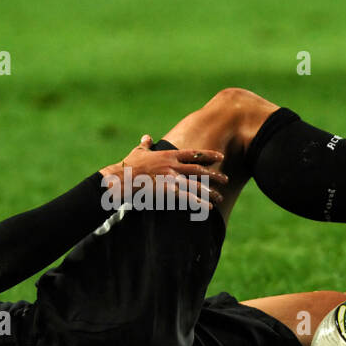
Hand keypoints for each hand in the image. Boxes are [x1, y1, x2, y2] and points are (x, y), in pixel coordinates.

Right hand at [100, 135, 227, 210]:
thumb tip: (146, 137)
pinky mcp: (168, 190)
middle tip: (225, 179)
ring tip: (220, 197)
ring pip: (196, 184)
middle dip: (214, 175)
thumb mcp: (138, 152)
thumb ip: (145, 144)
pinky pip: (188, 197)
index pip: (193, 154)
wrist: (120, 179)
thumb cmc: (127, 166)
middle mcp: (173, 165)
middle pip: (199, 169)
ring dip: (210, 191)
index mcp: (168, 155)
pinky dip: (199, 202)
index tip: (220, 156)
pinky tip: (208, 208)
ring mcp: (171, 178)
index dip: (208, 155)